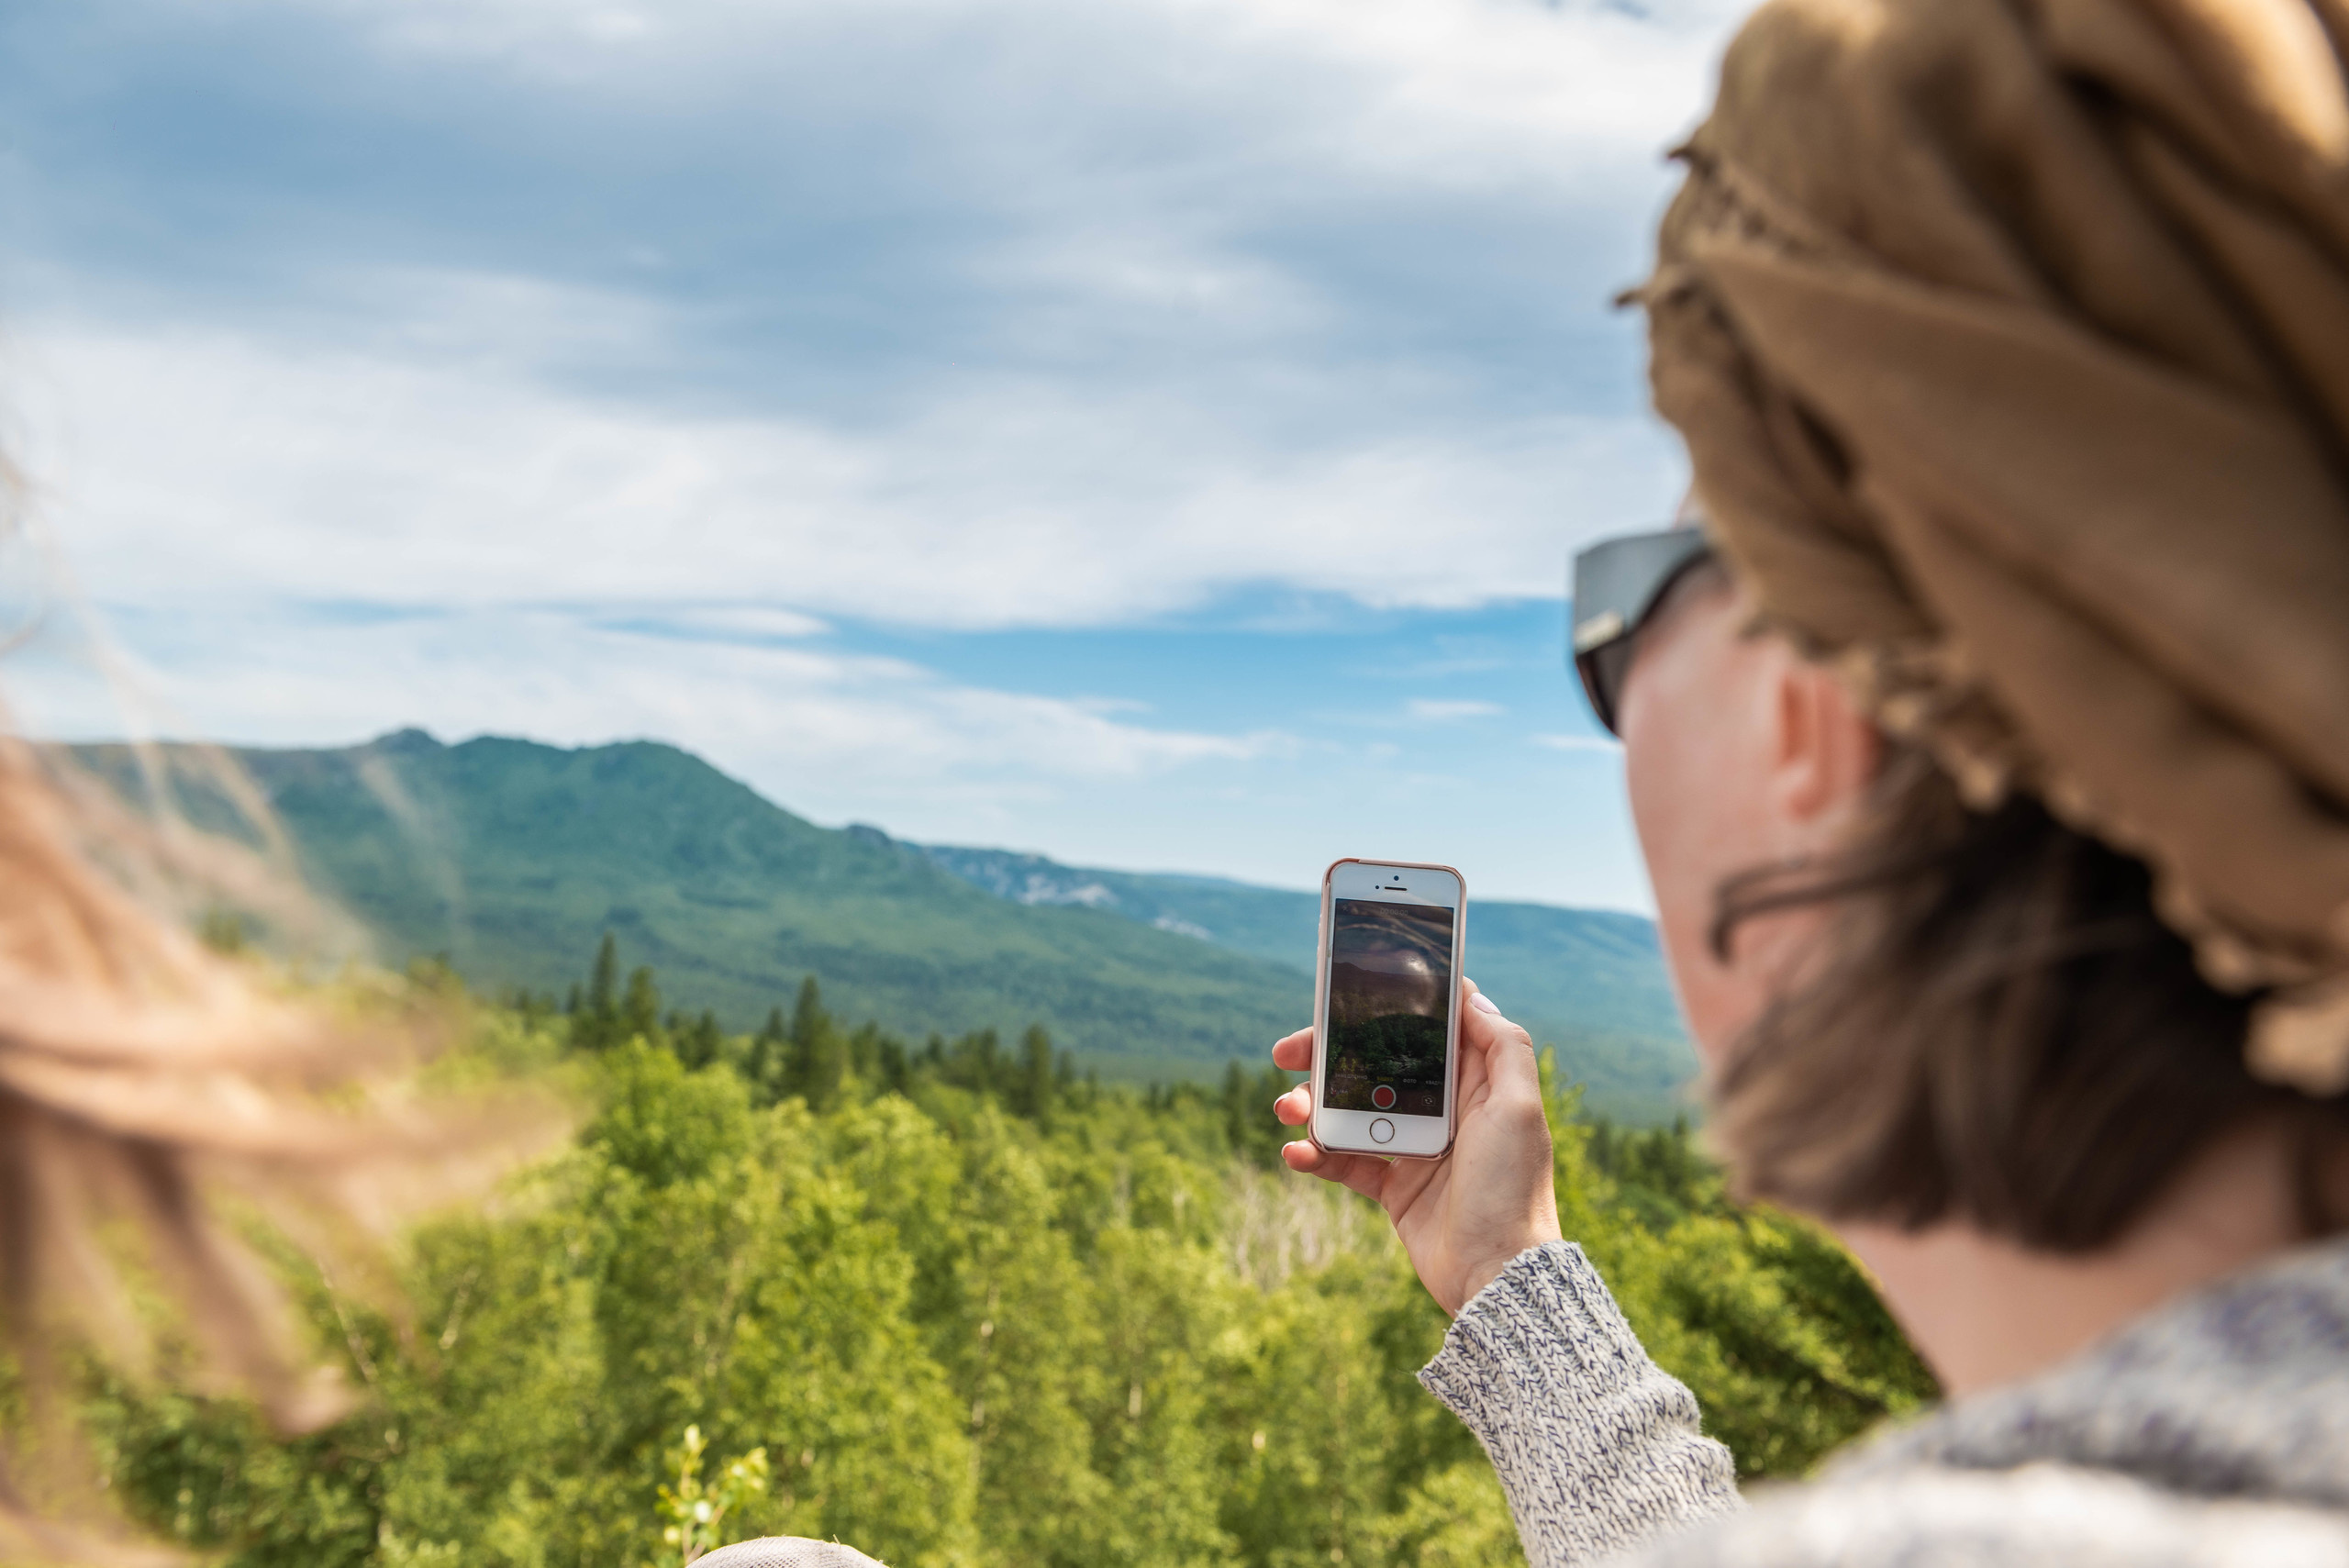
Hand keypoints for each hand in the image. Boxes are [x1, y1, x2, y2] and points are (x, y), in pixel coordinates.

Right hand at [1273, 978, 1562, 1314]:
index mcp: (1475, 1085)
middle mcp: (1445, 1111)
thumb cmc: (1513, 1190)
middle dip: (1329, 1054)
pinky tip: (1295, 1152)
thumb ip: (1504, 1047)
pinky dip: (1315, 1153)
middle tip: (1287, 1051)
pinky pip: (1345, 1160)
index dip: (1388, 1010)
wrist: (1497, 1277)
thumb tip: (1473, 996)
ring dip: (1312, 1104)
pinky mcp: (1394, 1187)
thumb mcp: (1519, 1109)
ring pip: (1352, 1109)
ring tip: (1287, 1110)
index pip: (1425, 1032)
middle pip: (1377, 1065)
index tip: (1346, 998)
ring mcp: (1415, 1148)